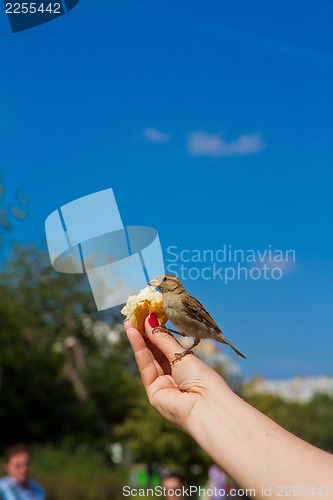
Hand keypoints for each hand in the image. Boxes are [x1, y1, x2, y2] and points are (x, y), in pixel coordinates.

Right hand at [124, 313, 231, 434]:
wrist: (206, 406)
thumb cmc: (202, 378)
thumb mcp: (182, 355)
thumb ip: (164, 339)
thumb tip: (150, 320)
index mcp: (186, 368)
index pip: (168, 348)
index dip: (157, 332)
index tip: (147, 316)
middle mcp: (174, 377)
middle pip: (156, 352)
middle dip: (144, 334)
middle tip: (134, 316)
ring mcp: (163, 385)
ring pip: (148, 358)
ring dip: (138, 339)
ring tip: (130, 322)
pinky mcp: (153, 392)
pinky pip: (145, 366)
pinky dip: (139, 349)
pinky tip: (134, 334)